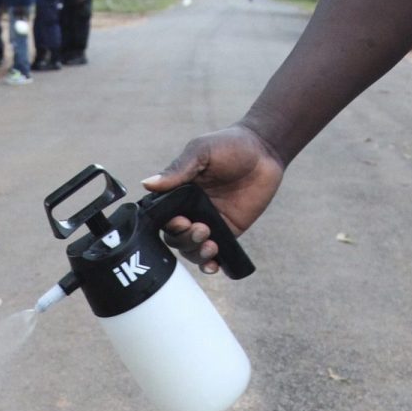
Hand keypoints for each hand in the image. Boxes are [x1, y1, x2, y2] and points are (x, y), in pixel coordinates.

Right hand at [143, 124, 284, 273]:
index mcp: (179, 192)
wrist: (265, 151)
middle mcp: (190, 210)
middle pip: (175, 237)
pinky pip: (215, 254)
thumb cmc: (230, 145)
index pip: (163, 217)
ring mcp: (209, 222)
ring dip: (197, 253)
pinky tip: (214, 265)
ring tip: (210, 245)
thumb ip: (177, 170)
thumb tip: (147, 183)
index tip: (181, 221)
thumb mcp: (201, 151)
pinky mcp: (228, 231)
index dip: (169, 224)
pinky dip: (210, 264)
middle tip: (201, 229)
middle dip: (185, 239)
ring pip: (192, 249)